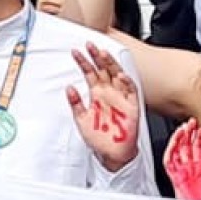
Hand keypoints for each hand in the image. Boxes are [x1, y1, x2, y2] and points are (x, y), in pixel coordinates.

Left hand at [68, 45, 140, 171]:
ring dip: (111, 65)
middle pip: (103, 70)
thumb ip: (75, 104)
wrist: (113, 153)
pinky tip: (121, 76)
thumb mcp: (81, 119)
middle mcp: (108, 93)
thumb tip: (68, 88)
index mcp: (96, 94)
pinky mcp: (132, 107)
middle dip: (97, 57)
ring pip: (117, 76)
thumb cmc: (99, 137)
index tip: (75, 52)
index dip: (83, 62)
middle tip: (89, 45)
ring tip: (103, 54)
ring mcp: (120, 98)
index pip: (90, 73)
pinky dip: (127, 83)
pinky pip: (131, 92)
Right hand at [164, 119, 200, 199]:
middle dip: (188, 133)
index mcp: (200, 166)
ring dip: (179, 139)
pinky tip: (174, 143)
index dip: (199, 136)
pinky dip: (170, 151)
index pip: (198, 147)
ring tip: (183, 128)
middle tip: (191, 122)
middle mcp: (190, 166)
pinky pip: (168, 161)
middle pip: (186, 145)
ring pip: (176, 150)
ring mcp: (181, 170)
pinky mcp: (174, 175)